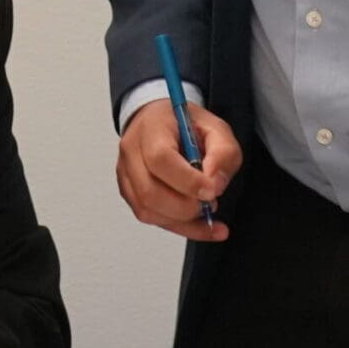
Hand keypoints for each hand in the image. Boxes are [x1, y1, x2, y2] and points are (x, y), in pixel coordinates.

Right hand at [115, 98, 240, 240]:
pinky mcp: (129, 192)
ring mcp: (126, 174)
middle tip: (210, 203)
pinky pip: (149, 217)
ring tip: (205, 211)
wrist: (160, 122)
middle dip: (185, 207)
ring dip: (182, 220)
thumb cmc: (185, 124)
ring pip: (146, 210)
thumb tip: (215, 185)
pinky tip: (197, 223)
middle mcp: (132, 151)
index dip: (187, 181)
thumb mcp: (216, 128)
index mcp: (151, 127)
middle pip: (149, 191)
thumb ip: (223, 153)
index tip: (211, 191)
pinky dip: (176, 225)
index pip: (160, 159)